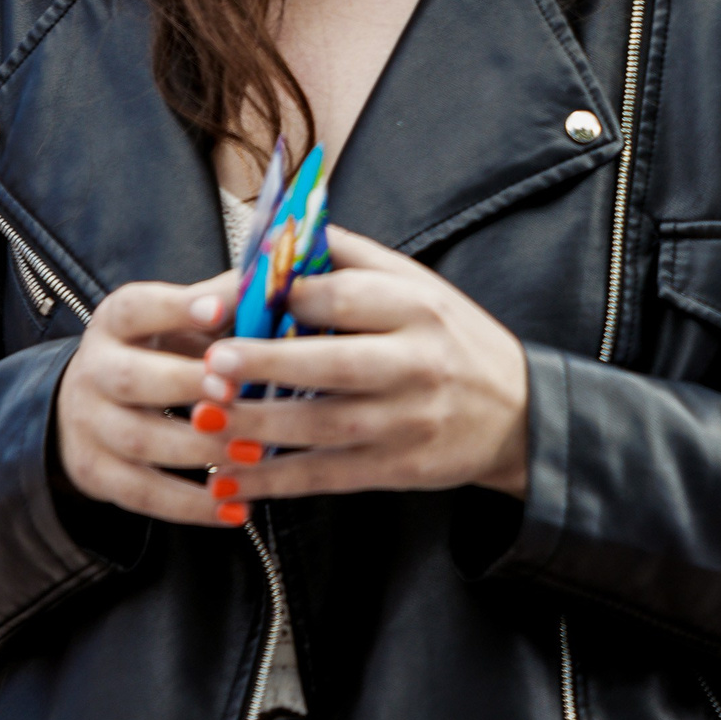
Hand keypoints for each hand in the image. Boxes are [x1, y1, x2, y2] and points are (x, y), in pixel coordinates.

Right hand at [55, 271, 241, 525]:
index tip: (220, 310)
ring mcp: (89, 425)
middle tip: (235, 392)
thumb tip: (284, 284)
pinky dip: (190, 504)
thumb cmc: (162, 351)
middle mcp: (94, 369)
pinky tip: (234, 506)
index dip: (178, 308)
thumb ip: (225, 305)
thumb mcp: (180, 320)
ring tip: (252, 454)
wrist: (91, 404)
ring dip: (199, 449)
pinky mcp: (95, 473)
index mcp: (118, 320)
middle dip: (186, 386)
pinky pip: (142, 493)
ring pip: (139, 440)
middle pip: (133, 378)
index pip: (139, 308)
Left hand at [194, 227, 531, 502]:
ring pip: (321, 425)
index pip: (344, 296)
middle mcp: (414, 363)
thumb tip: (275, 240)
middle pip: (331, 363)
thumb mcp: (417, 284)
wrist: (517, 414)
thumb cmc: (452, 339)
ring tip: (203, 421)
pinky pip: (325, 475)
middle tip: (210, 364)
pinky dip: (274, 479)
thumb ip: (349, 259)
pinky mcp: (397, 469)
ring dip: (257, 426)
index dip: (284, 297)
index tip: (230, 302)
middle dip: (265, 364)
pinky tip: (230, 478)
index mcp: (416, 308)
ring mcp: (406, 421)